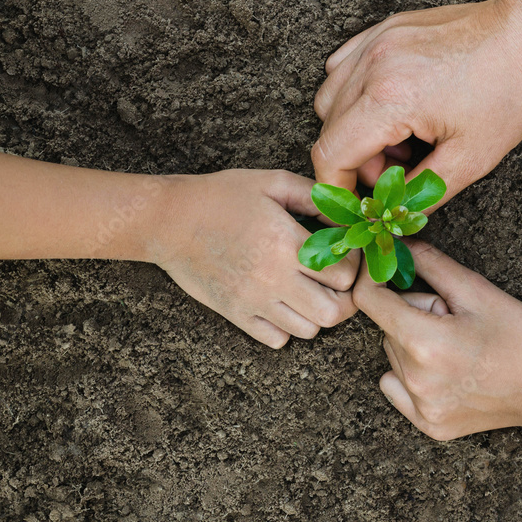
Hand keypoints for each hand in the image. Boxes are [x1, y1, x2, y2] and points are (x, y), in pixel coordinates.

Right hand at [150, 170, 358, 347]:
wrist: (169, 220)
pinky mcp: (236, 315)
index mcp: (286, 243)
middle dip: (344, 298)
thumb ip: (313, 196)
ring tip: (310, 292)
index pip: (343, 275)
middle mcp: (273, 278)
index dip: (352, 265)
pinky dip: (287, 328)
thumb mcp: (271, 182)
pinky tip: (283, 304)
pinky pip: (277, 340)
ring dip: (317, 313)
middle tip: (337, 282)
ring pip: (308, 330)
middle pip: (333, 312)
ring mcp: (254, 301)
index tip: (346, 255)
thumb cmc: (221, 196)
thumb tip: (346, 215)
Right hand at [312, 0, 521, 209]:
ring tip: (401, 138)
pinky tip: (392, 108)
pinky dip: (355, 96)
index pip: (330, 154)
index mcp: (389, 100)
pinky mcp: (384, 30)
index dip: (336, 188)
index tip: (356, 202)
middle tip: (400, 170)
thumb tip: (394, 211)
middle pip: (328, 130)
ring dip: (353, 129)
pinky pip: (343, 67)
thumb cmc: (510, 91)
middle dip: (354, 162)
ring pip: (329, 98)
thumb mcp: (470, 159)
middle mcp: (372, 67)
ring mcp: (375, 43)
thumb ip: (420, 192)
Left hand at [352, 239, 521, 440]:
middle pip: (387, 327)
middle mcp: (415, 379)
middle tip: (454, 318)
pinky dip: (413, 374)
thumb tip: (396, 241)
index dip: (377, 277)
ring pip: (394, 354)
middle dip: (412, 313)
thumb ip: (429, 263)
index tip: (392, 268)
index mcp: (425, 342)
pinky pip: (397, 385)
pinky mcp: (428, 424)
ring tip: (459, 346)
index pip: (368, 299)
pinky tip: (450, 371)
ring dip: (414, 342)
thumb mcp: (477, 290)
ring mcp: (421, 407)